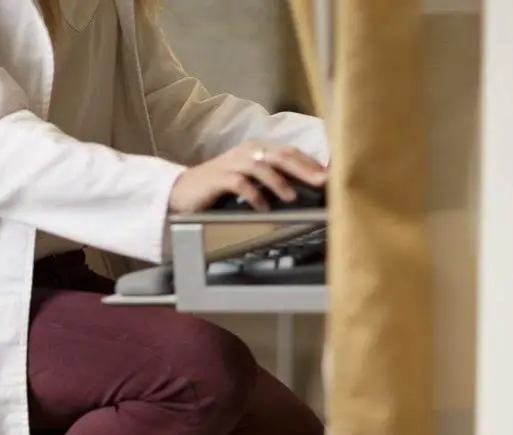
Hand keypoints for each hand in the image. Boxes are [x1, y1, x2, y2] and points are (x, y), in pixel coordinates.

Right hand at [168, 142, 327, 213]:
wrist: (183, 191)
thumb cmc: (218, 188)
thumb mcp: (248, 180)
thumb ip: (271, 179)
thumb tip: (301, 187)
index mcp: (258, 150)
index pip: (290, 152)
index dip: (311, 163)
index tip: (329, 176)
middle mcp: (248, 152)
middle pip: (281, 156)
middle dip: (304, 169)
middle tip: (322, 182)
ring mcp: (232, 163)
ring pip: (263, 167)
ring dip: (279, 182)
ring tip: (292, 197)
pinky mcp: (219, 178)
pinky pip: (241, 184)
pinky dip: (254, 195)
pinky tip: (262, 208)